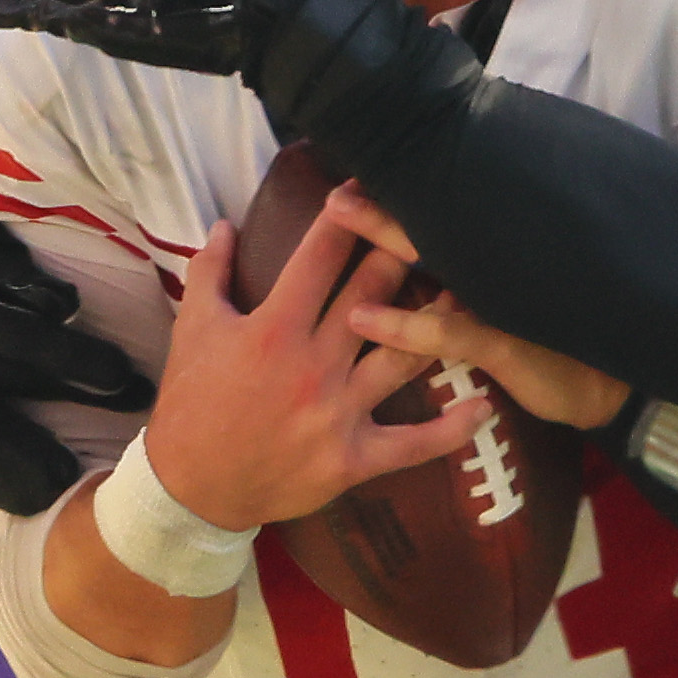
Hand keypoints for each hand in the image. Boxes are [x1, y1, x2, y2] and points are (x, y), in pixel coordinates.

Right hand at [140, 215, 488, 531]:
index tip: (368, 188)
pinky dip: (453, 428)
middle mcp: (313, 364)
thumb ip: (209, 272)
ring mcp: (338, 412)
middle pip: (373, 294)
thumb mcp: (192, 331)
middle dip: (402, 254)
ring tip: (468, 293)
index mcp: (274, 328)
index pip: (320, 257)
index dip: (347, 216)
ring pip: (404, 356)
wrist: (192, 489)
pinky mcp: (354, 458)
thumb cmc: (191, 405)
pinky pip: (414, 443)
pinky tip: (486, 405)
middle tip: (432, 225)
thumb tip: (224, 224)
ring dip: (440, 322)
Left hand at [315, 183, 623, 427]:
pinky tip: (361, 316)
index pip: (444, 208)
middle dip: (384, 193)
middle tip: (337, 169)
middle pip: (431, 219)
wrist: (603, 391)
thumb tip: (439, 257)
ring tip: (336, 211)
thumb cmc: (552, 347)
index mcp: (494, 256)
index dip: (404, 183)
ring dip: (382, 235)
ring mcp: (500, 302)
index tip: (363, 159)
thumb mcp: (515, 305)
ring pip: (432, 258)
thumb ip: (475, 273)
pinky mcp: (502, 343)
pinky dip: (400, 325)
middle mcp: (495, 269)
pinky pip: (443, 331)